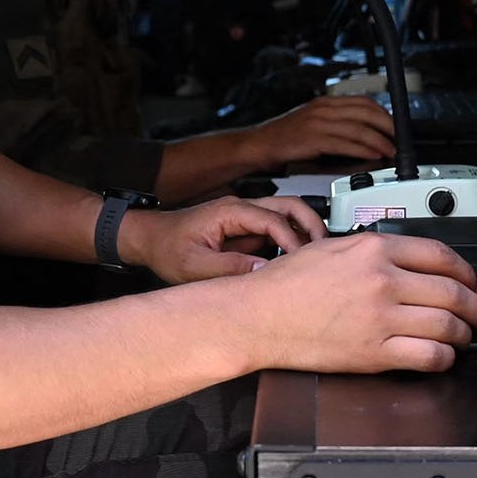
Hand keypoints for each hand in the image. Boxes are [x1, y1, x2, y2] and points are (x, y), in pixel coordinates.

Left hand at [121, 195, 326, 282]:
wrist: (151, 240)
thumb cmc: (166, 247)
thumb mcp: (193, 265)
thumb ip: (229, 268)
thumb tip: (264, 272)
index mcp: (229, 211)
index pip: (272, 219)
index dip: (291, 241)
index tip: (301, 262)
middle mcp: (241, 208)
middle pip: (289, 206)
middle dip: (311, 225)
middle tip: (326, 251)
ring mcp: (245, 217)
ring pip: (287, 214)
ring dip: (305, 231)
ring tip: (318, 257)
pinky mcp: (246, 229)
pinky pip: (277, 229)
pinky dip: (293, 241)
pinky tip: (298, 262)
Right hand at [218, 231, 476, 373]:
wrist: (257, 315)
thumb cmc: (285, 284)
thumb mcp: (332, 246)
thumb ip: (373, 250)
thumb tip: (408, 259)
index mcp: (374, 249)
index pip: (441, 256)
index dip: (466, 272)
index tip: (472, 282)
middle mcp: (382, 280)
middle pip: (453, 292)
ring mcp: (380, 317)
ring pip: (448, 325)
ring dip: (465, 334)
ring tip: (465, 337)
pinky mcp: (374, 352)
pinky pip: (428, 355)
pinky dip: (445, 357)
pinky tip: (443, 355)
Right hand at [242, 95, 396, 169]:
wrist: (257, 146)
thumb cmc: (283, 138)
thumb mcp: (311, 122)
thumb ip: (334, 123)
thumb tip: (360, 133)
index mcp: (324, 103)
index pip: (363, 101)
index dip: (383, 113)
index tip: (395, 126)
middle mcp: (323, 109)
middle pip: (366, 112)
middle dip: (388, 126)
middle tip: (400, 139)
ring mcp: (318, 123)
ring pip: (359, 128)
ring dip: (380, 141)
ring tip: (391, 151)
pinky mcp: (314, 140)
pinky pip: (346, 143)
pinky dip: (364, 149)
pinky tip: (374, 155)